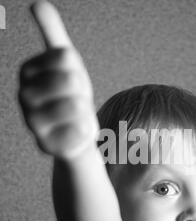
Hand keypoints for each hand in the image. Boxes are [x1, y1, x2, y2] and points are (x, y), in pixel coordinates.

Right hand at [18, 1, 98, 158]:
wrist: (75, 130)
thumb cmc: (71, 95)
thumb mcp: (66, 63)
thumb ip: (53, 34)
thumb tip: (37, 3)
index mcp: (28, 71)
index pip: (67, 58)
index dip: (78, 70)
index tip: (72, 82)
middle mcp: (24, 96)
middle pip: (71, 80)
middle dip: (82, 92)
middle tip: (75, 101)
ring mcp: (32, 123)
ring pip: (76, 107)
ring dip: (85, 112)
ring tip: (75, 117)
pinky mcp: (46, 146)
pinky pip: (79, 132)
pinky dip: (85, 131)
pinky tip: (75, 133)